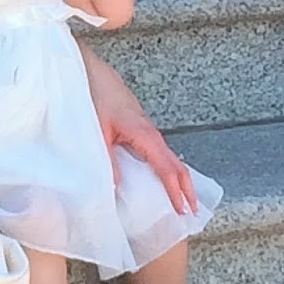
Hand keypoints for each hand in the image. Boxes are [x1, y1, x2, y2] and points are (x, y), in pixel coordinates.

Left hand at [83, 48, 196, 214]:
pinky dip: (166, 167)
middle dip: (187, 189)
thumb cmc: (95, 95)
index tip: (182, 211)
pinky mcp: (140, 127)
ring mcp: (147, 129)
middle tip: (192, 213)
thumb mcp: (98, 132)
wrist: (91, 71)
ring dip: (178, 179)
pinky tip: (159, 177)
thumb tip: (115, 188)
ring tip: (181, 200)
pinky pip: (159, 151)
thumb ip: (107, 160)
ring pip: (169, 157)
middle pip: (177, 164)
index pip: (167, 168)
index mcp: (144, 134)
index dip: (175, 191)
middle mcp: (150, 132)